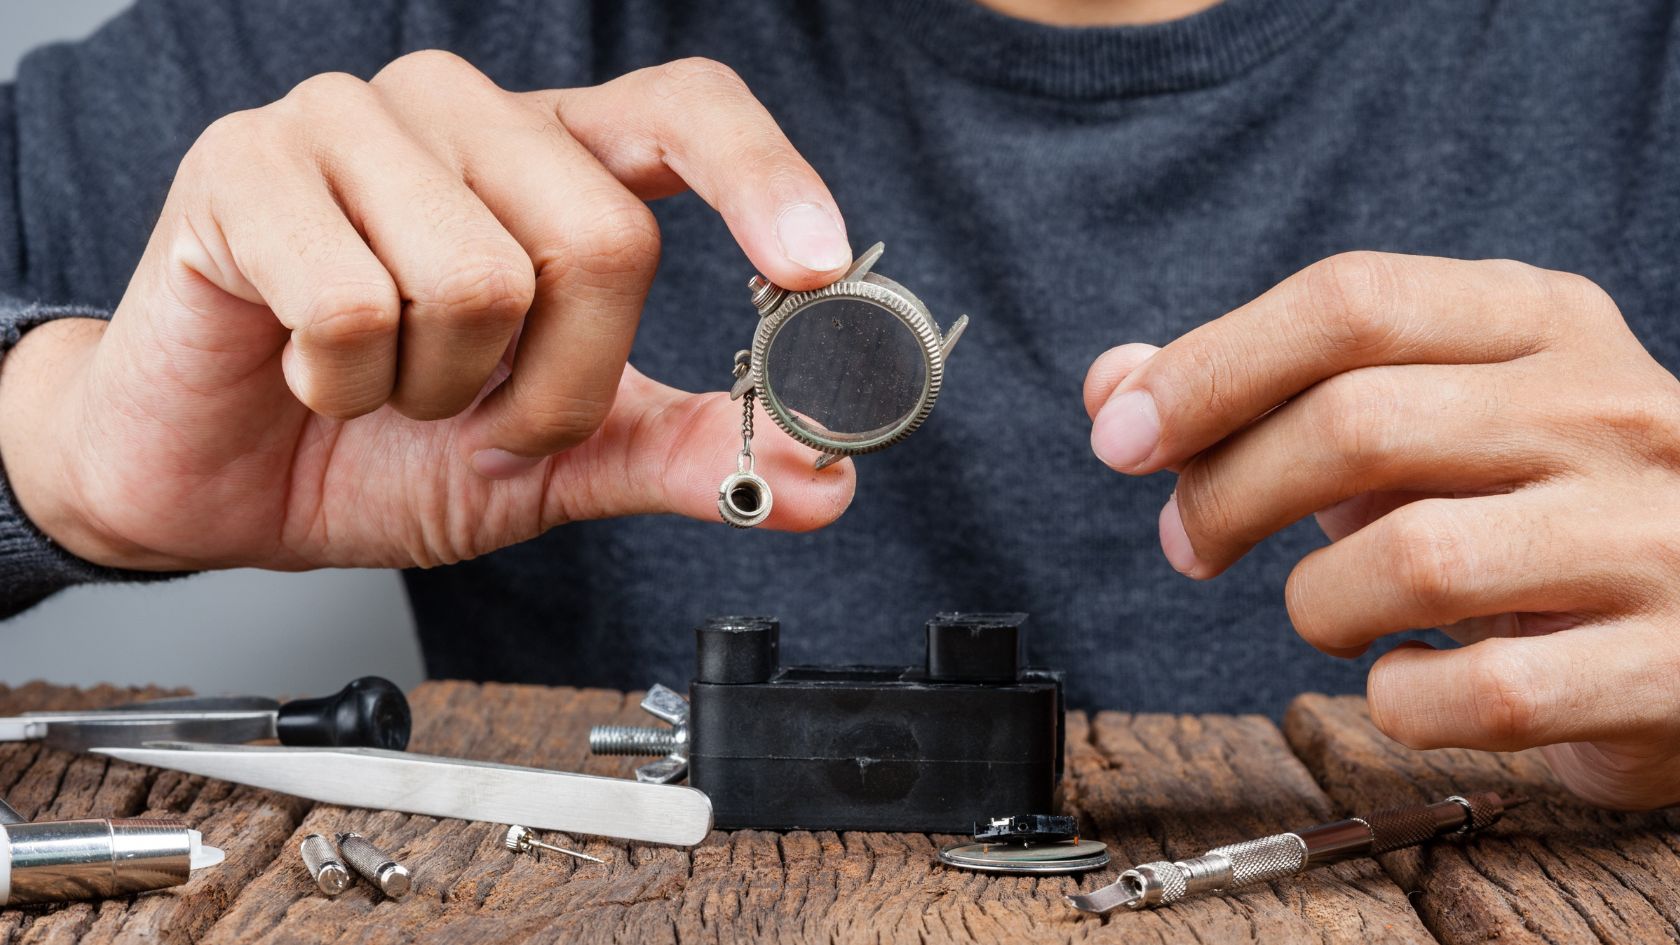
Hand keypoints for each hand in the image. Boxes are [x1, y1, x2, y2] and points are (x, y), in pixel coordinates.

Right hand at [0, 53, 855, 571]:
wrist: (219, 483)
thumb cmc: (386, 445)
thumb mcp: (566, 458)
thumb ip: (690, 451)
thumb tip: (825, 480)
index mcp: (554, 160)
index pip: (688, 109)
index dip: (763, 177)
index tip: (814, 270)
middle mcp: (464, 117)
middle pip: (606, 237)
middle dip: (564, 387)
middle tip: (492, 421)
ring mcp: (352, 125)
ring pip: (482, 277)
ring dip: (444, 393)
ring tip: (389, 390)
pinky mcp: (246, 166)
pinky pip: (356, 307)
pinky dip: (345, 387)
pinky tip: (312, 376)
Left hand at [1085, 252, 1679, 808]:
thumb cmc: (1531, 500)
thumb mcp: (1425, 413)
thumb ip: (1270, 392)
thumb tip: (1112, 386)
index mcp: (1543, 322)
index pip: (1349, 301)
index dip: (1208, 369)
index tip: (1120, 436)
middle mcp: (1609, 410)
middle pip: (1355, 422)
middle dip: (1226, 494)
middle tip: (1186, 543)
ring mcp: (1651, 539)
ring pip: (1409, 560)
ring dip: (1317, 603)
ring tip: (1330, 610)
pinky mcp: (1663, 671)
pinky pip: (1470, 695)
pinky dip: (1395, 699)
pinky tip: (1407, 677)